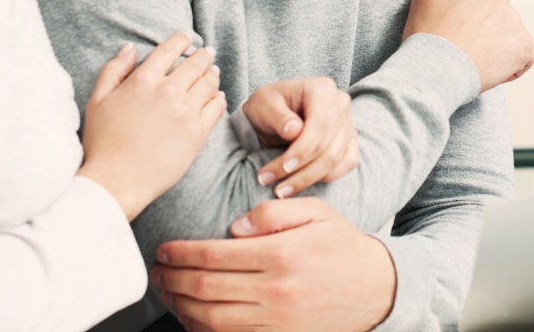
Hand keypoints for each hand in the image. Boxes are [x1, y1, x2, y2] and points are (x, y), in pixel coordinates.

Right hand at [77, 31, 226, 220]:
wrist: (117, 179)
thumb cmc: (102, 142)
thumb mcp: (97, 100)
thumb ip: (114, 70)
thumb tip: (130, 48)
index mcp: (143, 80)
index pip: (170, 49)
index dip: (182, 40)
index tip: (187, 37)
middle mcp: (168, 91)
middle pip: (195, 64)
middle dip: (203, 55)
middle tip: (208, 52)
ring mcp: (186, 111)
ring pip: (209, 83)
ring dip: (213, 74)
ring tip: (213, 72)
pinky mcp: (198, 132)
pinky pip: (217, 107)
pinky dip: (219, 98)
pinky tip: (217, 97)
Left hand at [152, 197, 396, 331]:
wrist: (377, 289)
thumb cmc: (343, 247)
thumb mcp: (316, 213)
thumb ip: (273, 213)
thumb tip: (233, 226)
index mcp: (281, 254)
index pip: (214, 255)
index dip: (181, 253)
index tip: (164, 249)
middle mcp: (275, 290)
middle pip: (205, 289)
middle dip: (171, 281)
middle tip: (156, 272)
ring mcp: (276, 320)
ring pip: (211, 319)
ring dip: (181, 308)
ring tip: (168, 294)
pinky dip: (204, 330)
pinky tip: (193, 319)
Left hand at [244, 77, 358, 197]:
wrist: (273, 114)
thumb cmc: (267, 107)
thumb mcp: (263, 105)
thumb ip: (278, 116)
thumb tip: (294, 130)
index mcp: (321, 89)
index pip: (319, 125)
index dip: (303, 150)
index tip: (283, 168)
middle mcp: (340, 103)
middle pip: (329, 146)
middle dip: (302, 171)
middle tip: (276, 187)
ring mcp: (348, 122)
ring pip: (336, 159)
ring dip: (309, 179)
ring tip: (282, 190)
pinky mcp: (349, 139)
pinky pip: (347, 163)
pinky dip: (326, 177)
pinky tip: (303, 182)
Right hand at [402, 0, 533, 91]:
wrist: (435, 69)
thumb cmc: (426, 35)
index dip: (472, 14)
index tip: (460, 28)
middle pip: (498, 12)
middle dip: (488, 27)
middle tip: (468, 46)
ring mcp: (513, 19)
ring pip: (511, 32)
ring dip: (500, 44)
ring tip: (478, 60)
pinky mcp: (524, 43)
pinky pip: (526, 55)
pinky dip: (515, 64)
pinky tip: (494, 70)